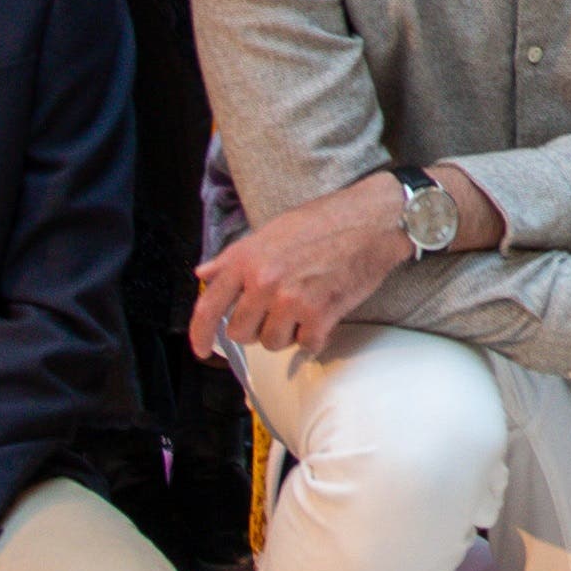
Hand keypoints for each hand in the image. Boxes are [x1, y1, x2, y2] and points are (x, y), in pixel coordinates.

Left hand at [189, 168, 421, 362]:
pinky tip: (323, 316)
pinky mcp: (320, 313)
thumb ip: (234, 257)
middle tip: (275, 313)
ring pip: (272, 342)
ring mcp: (291, 299)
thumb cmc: (324, 221)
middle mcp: (264, 281)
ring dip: (287, 333)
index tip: (201, 349)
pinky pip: (306, 345)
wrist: (371, 220)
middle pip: (241, 332)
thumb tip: (204, 274)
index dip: (200, 333)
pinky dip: (315, 337)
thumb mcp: (270, 231)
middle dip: (256, 329)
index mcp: (247, 259)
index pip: (209, 305)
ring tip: (304, 309)